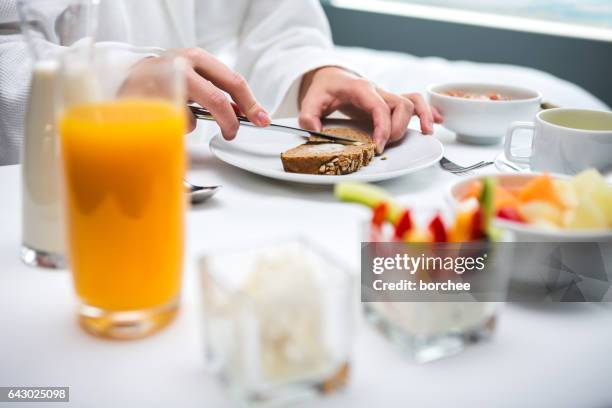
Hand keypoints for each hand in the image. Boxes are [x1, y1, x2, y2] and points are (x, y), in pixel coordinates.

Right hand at [121, 48, 270, 138]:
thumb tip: (244, 112)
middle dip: (229, 123)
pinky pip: (172, 126)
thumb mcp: (194, 77)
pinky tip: (162, 115)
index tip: (262, 120)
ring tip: (180, 115)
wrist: (126, 79)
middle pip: (217, 101)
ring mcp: (163, 84)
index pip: (233, 82)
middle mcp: (180, 66)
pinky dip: (173, 127)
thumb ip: (218, 90)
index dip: (251, 104)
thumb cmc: (165, 80)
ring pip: (193, 118)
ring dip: (192, 124)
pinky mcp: (148, 103)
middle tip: (231, 133)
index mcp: (197, 58)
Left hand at [299, 67, 442, 152]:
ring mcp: (386, 96)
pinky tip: (438, 122)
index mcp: (360, 89)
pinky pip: (415, 102)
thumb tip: (313, 131)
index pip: (379, 106)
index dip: (382, 127)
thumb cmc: (323, 89)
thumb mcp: (310, 100)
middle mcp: (378, 91)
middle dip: (397, 129)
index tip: (378, 146)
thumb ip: (308, 115)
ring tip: (426, 132)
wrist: (331, 77)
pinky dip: (428, 111)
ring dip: (421, 117)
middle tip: (383, 146)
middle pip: (400, 105)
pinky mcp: (390, 103)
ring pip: (412, 101)